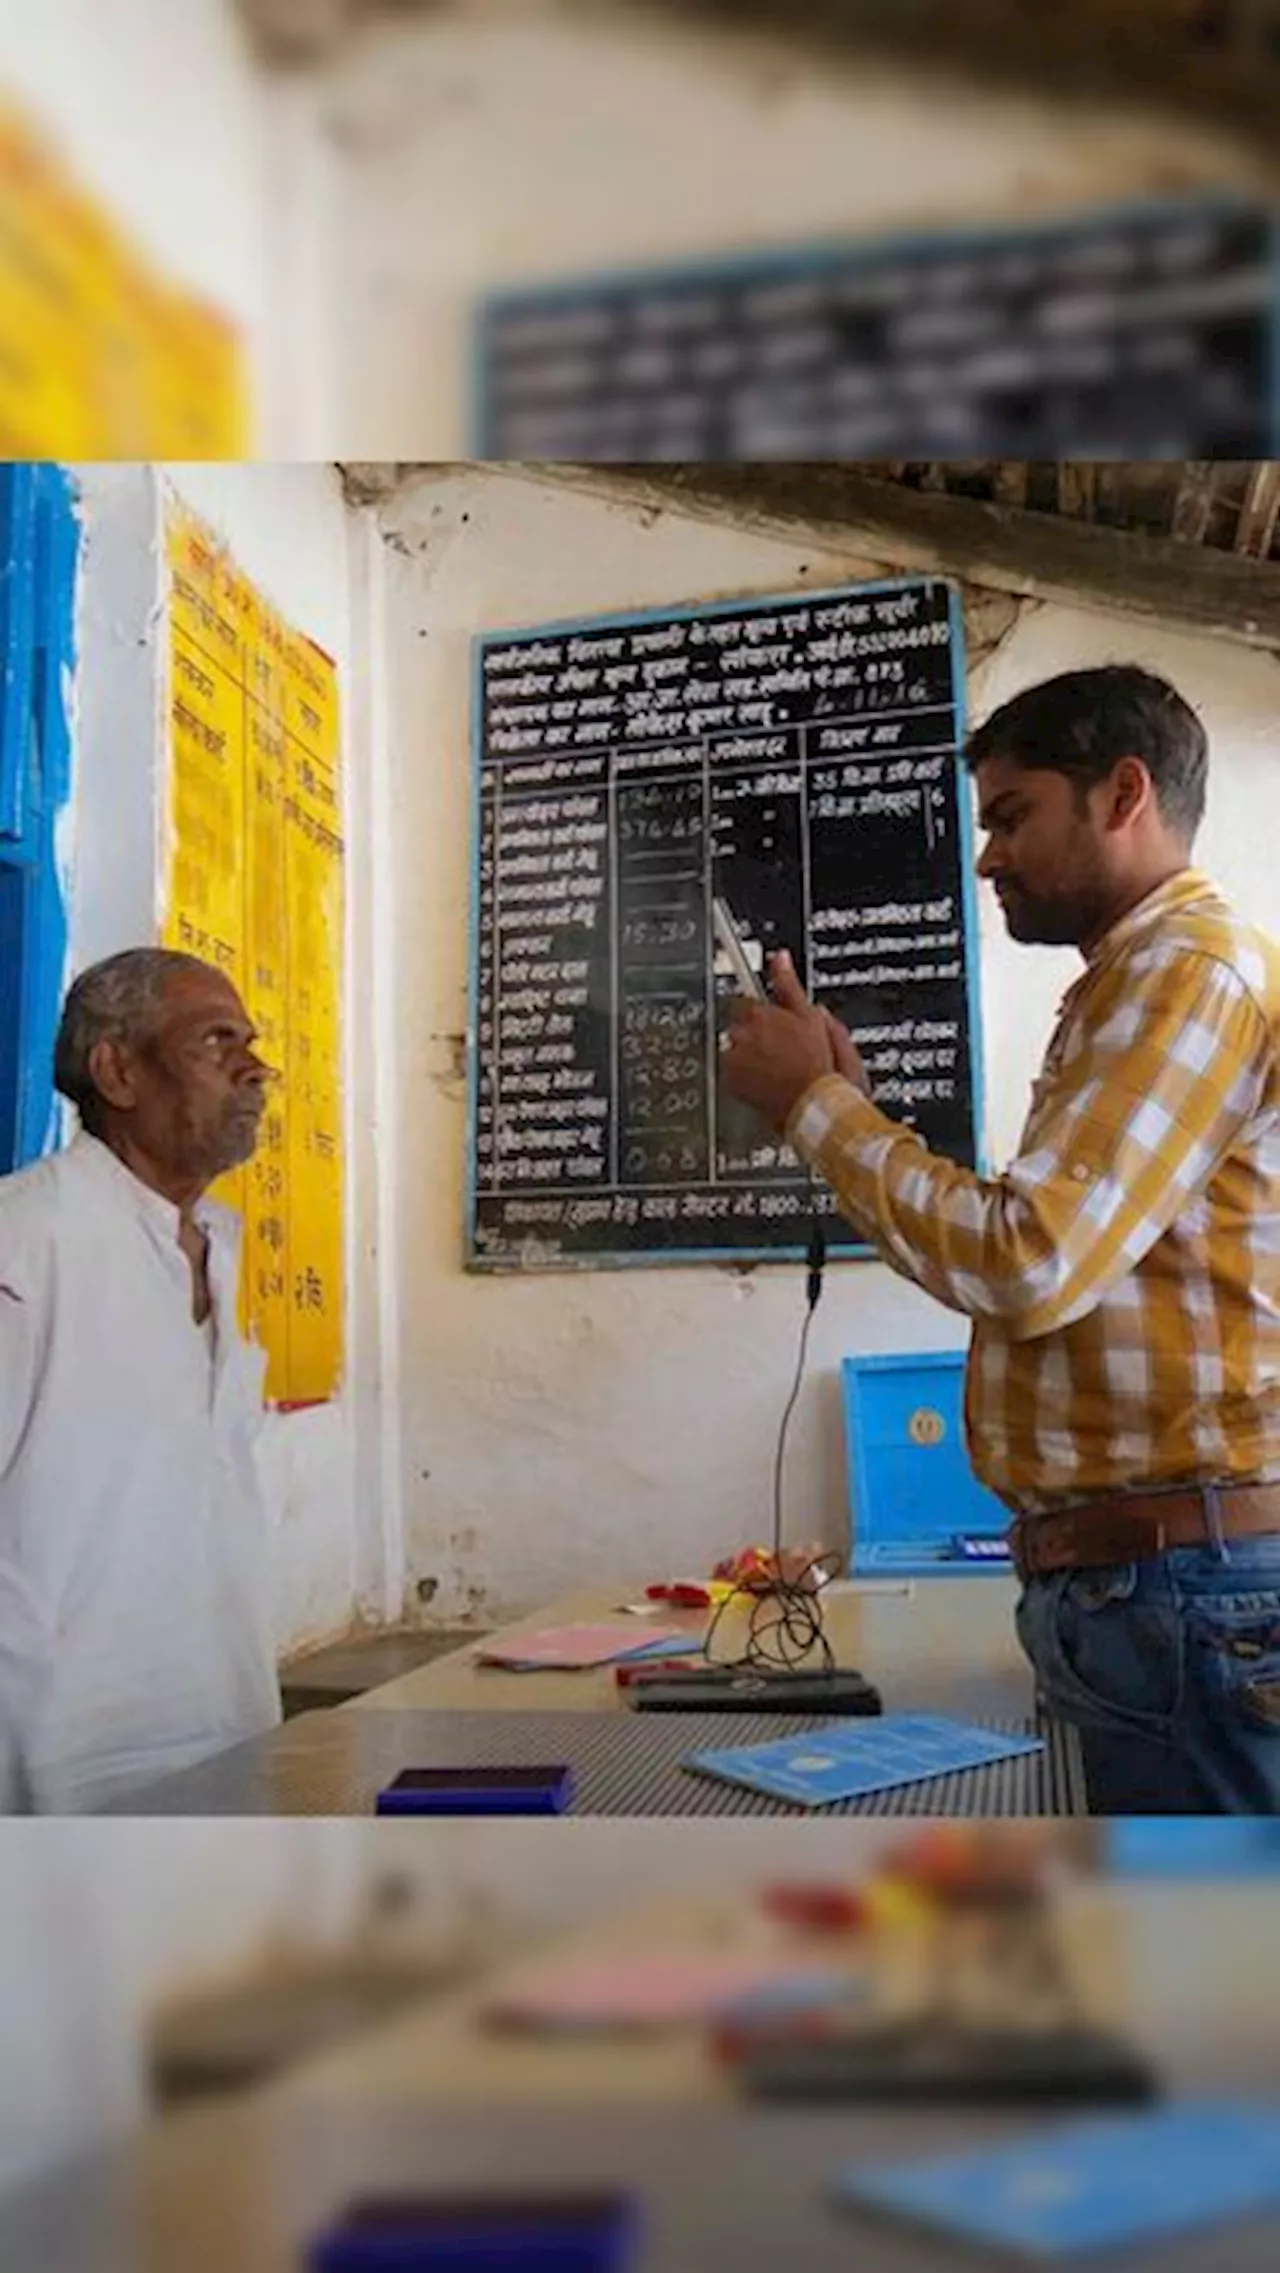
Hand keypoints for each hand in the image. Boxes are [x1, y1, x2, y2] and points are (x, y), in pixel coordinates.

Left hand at [723, 951, 863, 1132]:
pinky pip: (731, 1072)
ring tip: (776, 1069)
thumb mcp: (812, 1017)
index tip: (775, 1026)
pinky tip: (766, 1082)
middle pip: (740, 1025)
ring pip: (736, 1048)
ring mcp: (734, 1058)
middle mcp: (741, 1033)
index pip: (748, 1001)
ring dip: (750, 1055)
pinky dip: (744, 1076)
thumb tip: (780, 958)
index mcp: (761, 1012)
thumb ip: (788, 984)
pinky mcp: (731, 1080)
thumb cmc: (819, 1065)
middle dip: (756, 1034)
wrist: (815, 1106)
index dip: (766, 1016)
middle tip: (781, 1050)